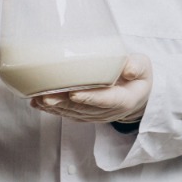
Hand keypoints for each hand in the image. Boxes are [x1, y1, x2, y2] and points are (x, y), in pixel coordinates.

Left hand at [31, 53, 151, 123]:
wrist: (136, 95)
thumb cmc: (137, 77)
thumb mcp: (144, 68)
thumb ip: (137, 66)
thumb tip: (128, 68)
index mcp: (124, 100)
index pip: (106, 100)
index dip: (90, 98)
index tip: (75, 94)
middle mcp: (108, 111)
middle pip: (84, 109)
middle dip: (64, 104)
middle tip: (47, 97)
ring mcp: (95, 115)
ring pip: (73, 113)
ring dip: (55, 107)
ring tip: (38, 98)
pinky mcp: (85, 115)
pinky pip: (67, 113)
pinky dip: (52, 110)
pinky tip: (37, 103)